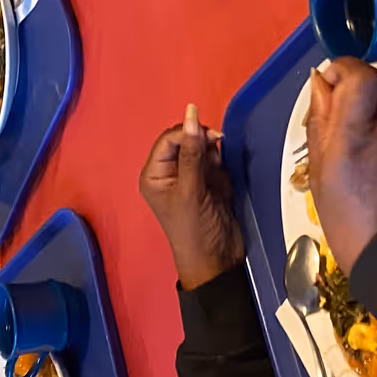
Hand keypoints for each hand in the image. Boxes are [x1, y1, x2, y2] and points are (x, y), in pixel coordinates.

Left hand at [138, 104, 242, 289]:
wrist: (218, 261)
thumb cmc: (195, 230)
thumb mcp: (191, 191)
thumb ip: (192, 152)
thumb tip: (191, 115)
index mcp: (154, 174)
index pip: (168, 139)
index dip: (187, 132)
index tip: (210, 135)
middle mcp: (170, 173)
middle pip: (186, 140)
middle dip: (202, 144)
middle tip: (216, 155)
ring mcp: (190, 177)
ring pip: (203, 149)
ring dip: (214, 159)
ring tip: (216, 178)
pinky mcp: (209, 183)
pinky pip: (215, 163)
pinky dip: (221, 169)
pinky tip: (222, 184)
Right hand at [304, 58, 376, 275]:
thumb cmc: (347, 219)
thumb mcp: (319, 172)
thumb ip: (320, 122)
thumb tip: (320, 83)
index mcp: (355, 131)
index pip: (360, 74)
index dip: (343, 68)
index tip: (328, 84)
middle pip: (366, 94)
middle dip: (346, 106)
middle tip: (330, 139)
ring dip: (361, 130)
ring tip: (350, 169)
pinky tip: (370, 179)